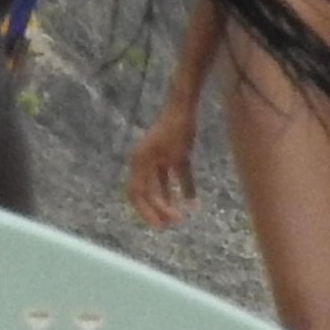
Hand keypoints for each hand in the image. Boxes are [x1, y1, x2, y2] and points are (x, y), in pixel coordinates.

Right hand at [127, 110, 197, 227]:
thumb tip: (181, 205)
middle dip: (158, 209)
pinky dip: (182, 188)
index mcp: (139, 162)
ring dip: (168, 201)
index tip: (161, 225)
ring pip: (159, 186)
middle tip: (173, 223)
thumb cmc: (179, 127)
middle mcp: (145, 161)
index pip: (137, 194)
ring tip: (180, 217)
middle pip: (147, 192)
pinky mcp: (173, 154)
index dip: (147, 211)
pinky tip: (192, 202)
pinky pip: (175, 176)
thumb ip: (178, 180)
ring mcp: (158, 157)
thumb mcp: (179, 155)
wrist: (185, 104)